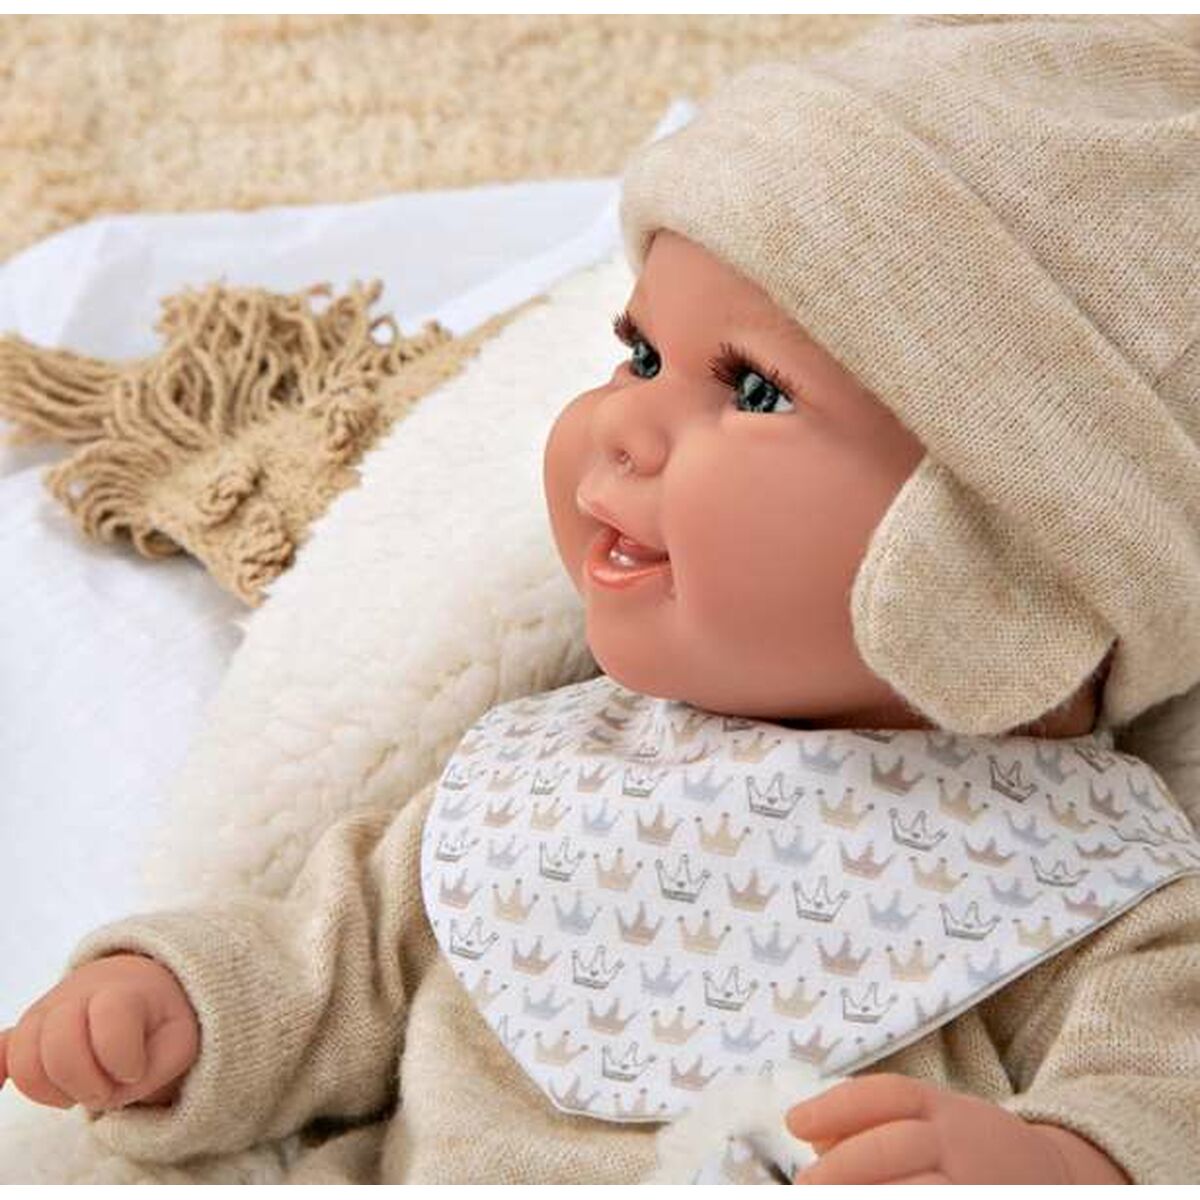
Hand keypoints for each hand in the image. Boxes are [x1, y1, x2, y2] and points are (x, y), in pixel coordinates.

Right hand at [0, 953, 199, 1112]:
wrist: (134, 986)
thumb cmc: (159, 1019)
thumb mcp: (178, 1040)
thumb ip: (155, 1069)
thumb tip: (110, 1089)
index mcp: (122, 990)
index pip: (111, 1018)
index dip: (124, 1057)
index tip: (136, 1068)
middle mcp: (77, 995)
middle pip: (60, 1045)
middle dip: (86, 1084)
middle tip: (106, 1090)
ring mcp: (45, 1012)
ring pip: (25, 1060)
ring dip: (53, 1091)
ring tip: (80, 1090)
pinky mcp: (23, 1033)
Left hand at [786, 1074, 1127, 1183]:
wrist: (1061, 1181)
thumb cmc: (970, 1153)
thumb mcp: (932, 1121)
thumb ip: (872, 1124)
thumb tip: (812, 1138)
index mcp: (946, 1109)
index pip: (889, 1095)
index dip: (838, 1105)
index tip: (793, 1122)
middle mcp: (965, 1143)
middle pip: (895, 1144)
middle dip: (844, 1166)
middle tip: (805, 1185)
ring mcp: (981, 1185)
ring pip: (921, 1190)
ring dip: (871, 1196)